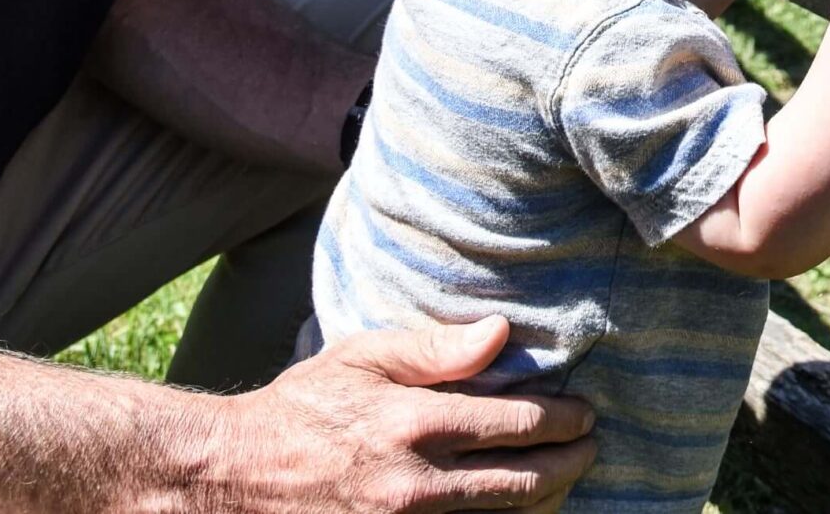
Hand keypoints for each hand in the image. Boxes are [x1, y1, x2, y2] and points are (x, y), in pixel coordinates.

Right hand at [215, 316, 594, 510]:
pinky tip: (516, 506)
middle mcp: (417, 482)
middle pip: (522, 481)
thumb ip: (436, 349)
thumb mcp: (362, 357)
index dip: (563, 420)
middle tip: (591, 447)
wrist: (238, 474)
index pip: (517, 424)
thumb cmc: (303, 407)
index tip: (585, 412)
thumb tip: (501, 334)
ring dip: (544, 499)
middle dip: (570, 464)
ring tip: (565, 478)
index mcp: (414, 424)